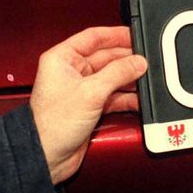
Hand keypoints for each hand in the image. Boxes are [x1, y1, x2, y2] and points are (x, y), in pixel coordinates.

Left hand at [29, 26, 146, 184]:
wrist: (46, 157)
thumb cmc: (51, 125)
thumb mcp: (90, 92)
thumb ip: (118, 73)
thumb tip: (137, 61)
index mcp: (62, 58)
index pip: (93, 37)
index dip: (116, 34)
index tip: (135, 35)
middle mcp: (71, 71)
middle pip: (106, 57)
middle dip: (127, 60)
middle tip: (146, 62)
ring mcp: (82, 89)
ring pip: (112, 77)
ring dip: (129, 79)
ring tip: (145, 80)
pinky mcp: (90, 107)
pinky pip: (113, 96)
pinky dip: (126, 97)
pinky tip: (138, 99)